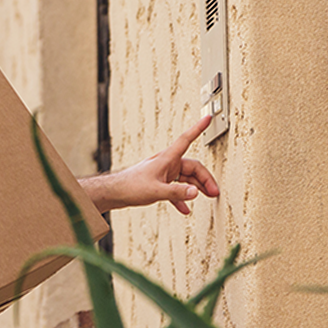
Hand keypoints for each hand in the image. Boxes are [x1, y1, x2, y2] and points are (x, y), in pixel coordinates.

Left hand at [81, 115, 219, 213]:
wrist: (113, 193)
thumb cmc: (130, 186)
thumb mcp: (156, 190)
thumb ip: (176, 192)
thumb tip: (196, 193)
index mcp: (167, 159)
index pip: (186, 139)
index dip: (198, 128)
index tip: (208, 117)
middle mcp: (167, 164)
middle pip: (193, 167)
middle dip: (205, 179)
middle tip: (214, 192)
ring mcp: (163, 173)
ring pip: (186, 178)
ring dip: (196, 188)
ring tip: (207, 198)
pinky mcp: (158, 183)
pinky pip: (175, 189)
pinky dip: (181, 198)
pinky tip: (185, 210)